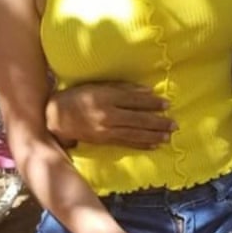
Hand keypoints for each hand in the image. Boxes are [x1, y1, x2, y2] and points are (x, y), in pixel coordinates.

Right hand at [45, 82, 174, 149]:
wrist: (57, 117)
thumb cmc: (79, 96)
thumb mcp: (99, 86)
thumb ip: (123, 88)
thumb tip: (148, 91)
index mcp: (106, 97)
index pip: (134, 100)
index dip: (152, 102)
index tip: (167, 104)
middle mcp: (107, 114)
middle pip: (138, 119)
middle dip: (158, 122)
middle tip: (174, 124)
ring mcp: (106, 130)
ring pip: (134, 133)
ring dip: (153, 135)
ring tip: (168, 136)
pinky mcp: (104, 141)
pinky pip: (126, 143)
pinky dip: (141, 144)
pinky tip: (153, 145)